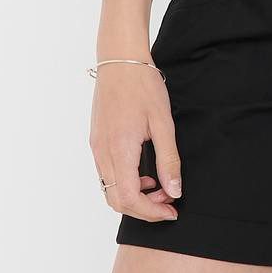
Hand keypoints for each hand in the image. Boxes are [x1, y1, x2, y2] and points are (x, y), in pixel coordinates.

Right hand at [88, 60, 182, 221]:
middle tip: (169, 198)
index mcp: (120, 150)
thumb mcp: (163, 122)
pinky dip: (125, 182)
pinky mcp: (96, 141)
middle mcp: (103, 153)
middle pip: (117, 201)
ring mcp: (96, 148)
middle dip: (144, 208)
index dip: (152, 212)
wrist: (119, 60)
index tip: (172, 210)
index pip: (129, 199)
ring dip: (134, 195)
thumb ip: (169, 159)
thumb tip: (174, 191)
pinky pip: (107, 174)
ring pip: (110, 190)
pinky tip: (144, 170)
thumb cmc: (143, 86)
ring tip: (159, 183)